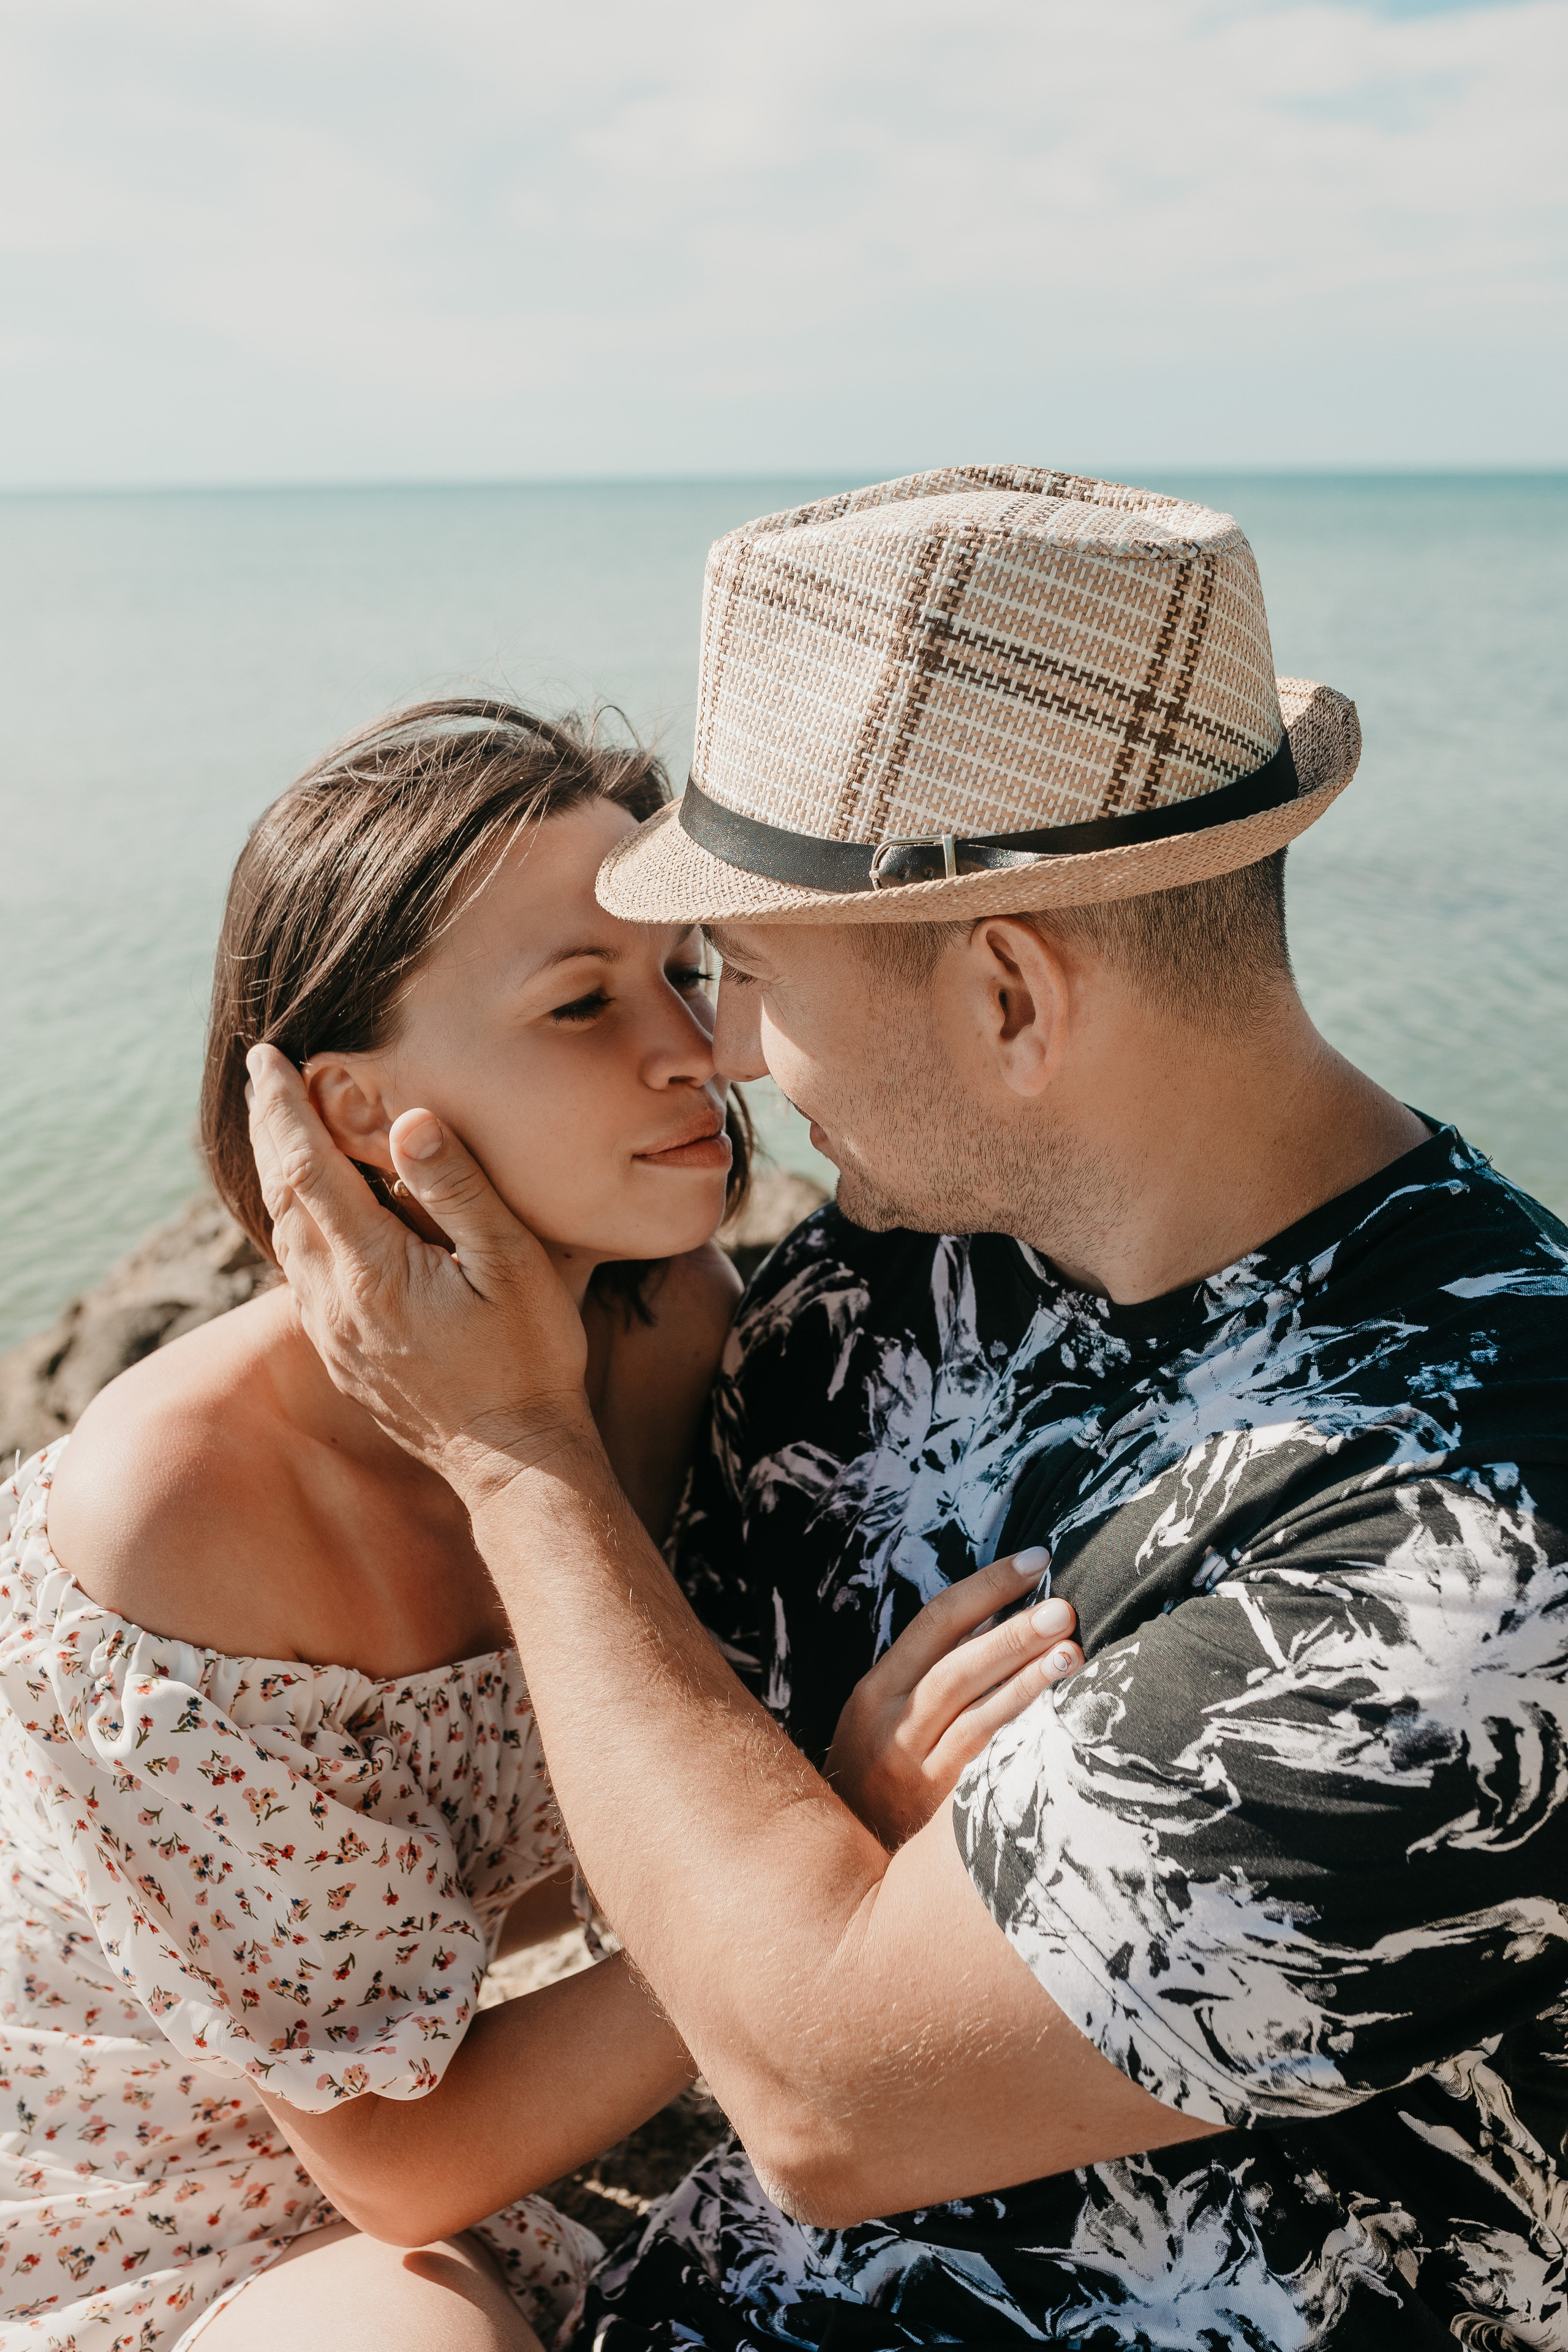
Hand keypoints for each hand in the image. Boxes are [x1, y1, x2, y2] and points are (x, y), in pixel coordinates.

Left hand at [245, 1045, 592, 1500]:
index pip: (307, 1166)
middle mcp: (334, 1299)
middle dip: (270, 1128)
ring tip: (280, 1129)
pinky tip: (310, 1213)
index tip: (268, 1056)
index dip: (283, 1106)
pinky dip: (295, 1223)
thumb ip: (458, 1189)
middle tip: (264, 1074)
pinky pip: (300, 1273)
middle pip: (281, 1195)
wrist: (514, 1461)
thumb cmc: (529, 1358)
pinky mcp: (341, 1354)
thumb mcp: (513, 1264)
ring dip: (277, 1175)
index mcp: (372, 1268)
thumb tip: (408, 1120)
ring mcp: (332, 1332)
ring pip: (284, 1236)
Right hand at [825, 1548, 1081, 1849]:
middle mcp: (889, 1724)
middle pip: (958, 1665)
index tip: (1036, 1560)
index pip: (935, 1621)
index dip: (987, 1586)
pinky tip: (1058, 1718)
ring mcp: (913, 1769)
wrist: (843, 1866)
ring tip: (1072, 1651)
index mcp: (875, 1690)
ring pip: (974, 1713)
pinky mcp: (937, 1809)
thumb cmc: (878, 1777)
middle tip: (1063, 1605)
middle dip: (1013, 1631)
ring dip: (1027, 1680)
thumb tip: (1001, 1617)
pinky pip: (983, 1762)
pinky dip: (1018, 1733)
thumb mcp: (884, 1718)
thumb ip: (930, 1672)